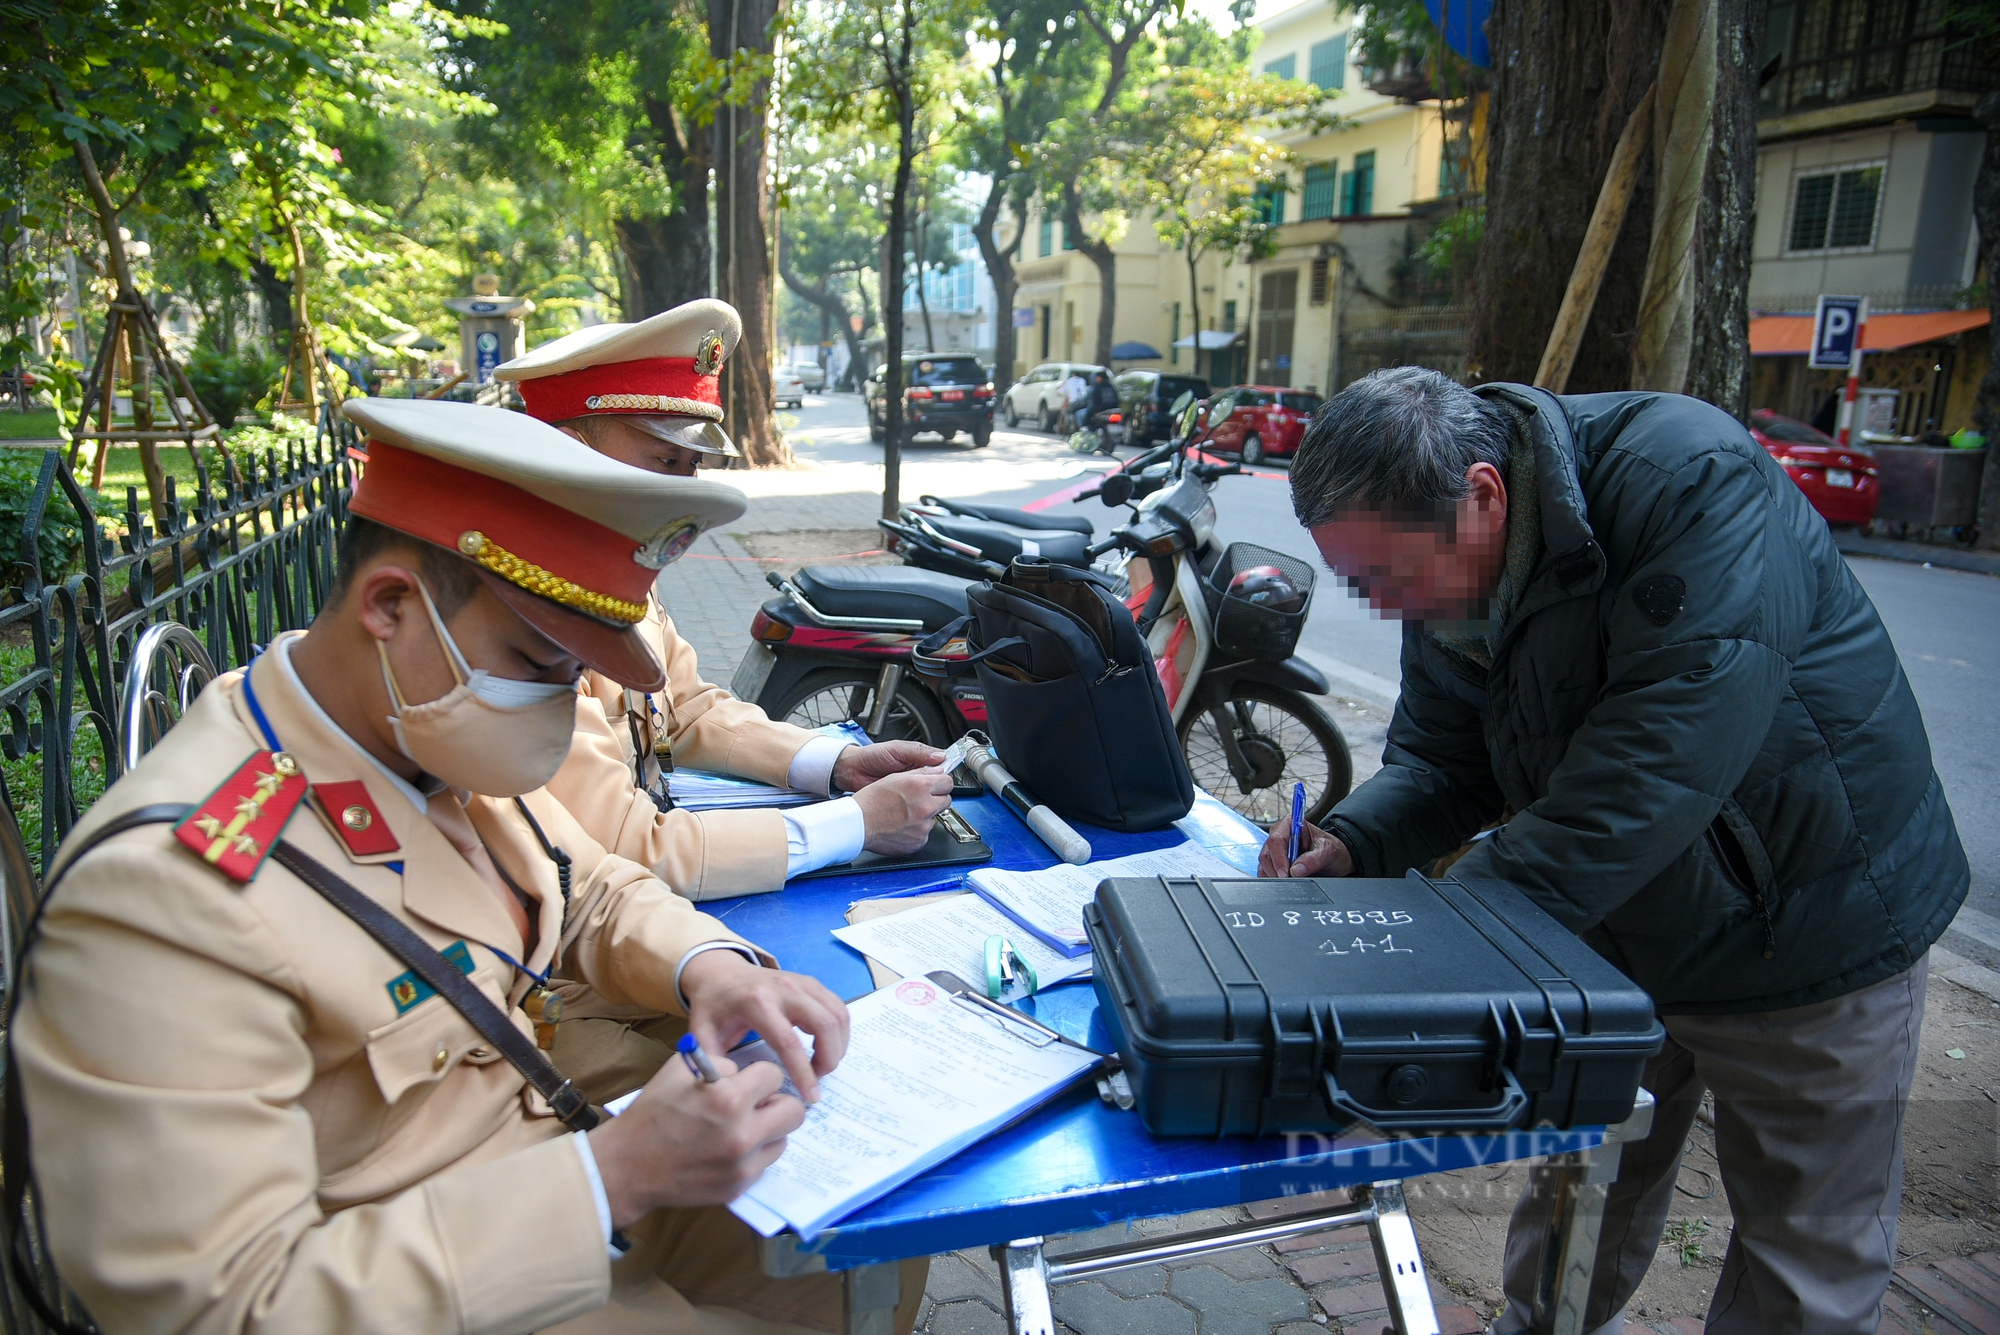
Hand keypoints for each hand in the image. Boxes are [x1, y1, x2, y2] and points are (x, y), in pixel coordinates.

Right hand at [588, 1053, 803, 1228]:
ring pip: (783, 1139)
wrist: (627, 1166)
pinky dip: (754, 1154)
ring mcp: (742, 1166)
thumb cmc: (652, 1113)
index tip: (746, 1081)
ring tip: (740, 1127)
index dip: (759, 1075)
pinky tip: (728, 1149)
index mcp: (729, 1100)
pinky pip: (765, 1163)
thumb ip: (721, 1065)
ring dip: (768, 1130)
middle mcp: (743, 1135)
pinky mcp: (739, 1187)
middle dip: (776, 1102)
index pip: (775, 1076)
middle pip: (794, 1111)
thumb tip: (748, 1072)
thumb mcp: (680, 1070)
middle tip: (756, 1104)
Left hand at [679, 949, 849, 1103]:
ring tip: (822, 1065)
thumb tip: (732, 1095)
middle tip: (817, 1079)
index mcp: (757, 1003)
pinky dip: (839, 1031)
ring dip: (838, 1045)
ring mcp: (802, 982)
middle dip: (829, 1058)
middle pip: (824, 1024)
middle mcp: (784, 988)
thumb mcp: (703, 1035)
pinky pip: (838, 1007)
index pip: (789, 1042)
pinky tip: (826, 1047)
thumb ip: (714, 1065)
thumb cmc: (713, 1007)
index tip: (811, 1097)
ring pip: (837, 1014)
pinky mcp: (812, 983)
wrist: (720, 972)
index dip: (803, 1072)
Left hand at [831, 740, 945, 792]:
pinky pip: (914, 803)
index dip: (944, 771)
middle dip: (935, 786)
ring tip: (919, 795)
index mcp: (919, 759)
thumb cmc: (872, 756)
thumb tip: (941, 756)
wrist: (853, 771)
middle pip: (936, 782)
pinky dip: (915, 804)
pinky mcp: (903, 800)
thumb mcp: (897, 749)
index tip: (945, 776)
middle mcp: (916, 774)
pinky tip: (912, 803)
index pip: (940, 765)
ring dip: (924, 796)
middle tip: (930, 787)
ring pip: (926, 795)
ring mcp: (910, 789)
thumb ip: (919, 752)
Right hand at [853, 767, 953, 854]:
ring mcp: (923, 826)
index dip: (941, 783)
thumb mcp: (895, 777)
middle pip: (946, 800)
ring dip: (925, 816)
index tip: (936, 785)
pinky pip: (925, 834)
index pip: (948, 782)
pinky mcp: (919, 841)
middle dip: (936, 799)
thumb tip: (937, 771)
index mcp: (921, 787)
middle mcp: (925, 807)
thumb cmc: (871, 801)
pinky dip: (917, 831)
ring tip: (905, 814)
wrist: (859, 824)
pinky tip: (902, 826)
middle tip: (920, 800)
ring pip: (935, 818)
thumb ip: (921, 773)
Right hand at [1259, 814, 1352, 877]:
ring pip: (1264, 866)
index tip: (1286, 874)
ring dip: (1276, 877)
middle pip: (1267, 855)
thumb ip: (1313, 860)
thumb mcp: (1327, 852)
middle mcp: (1278, 835)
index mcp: (1289, 825)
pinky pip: (1265, 873)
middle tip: (1291, 881)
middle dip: (1277, 871)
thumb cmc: (1330, 849)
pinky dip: (1274, 881)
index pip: (1276, 840)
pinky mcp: (1273, 863)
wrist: (1334, 858)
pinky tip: (1287, 882)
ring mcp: (1274, 850)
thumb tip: (1296, 870)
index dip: (1278, 859)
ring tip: (1293, 881)